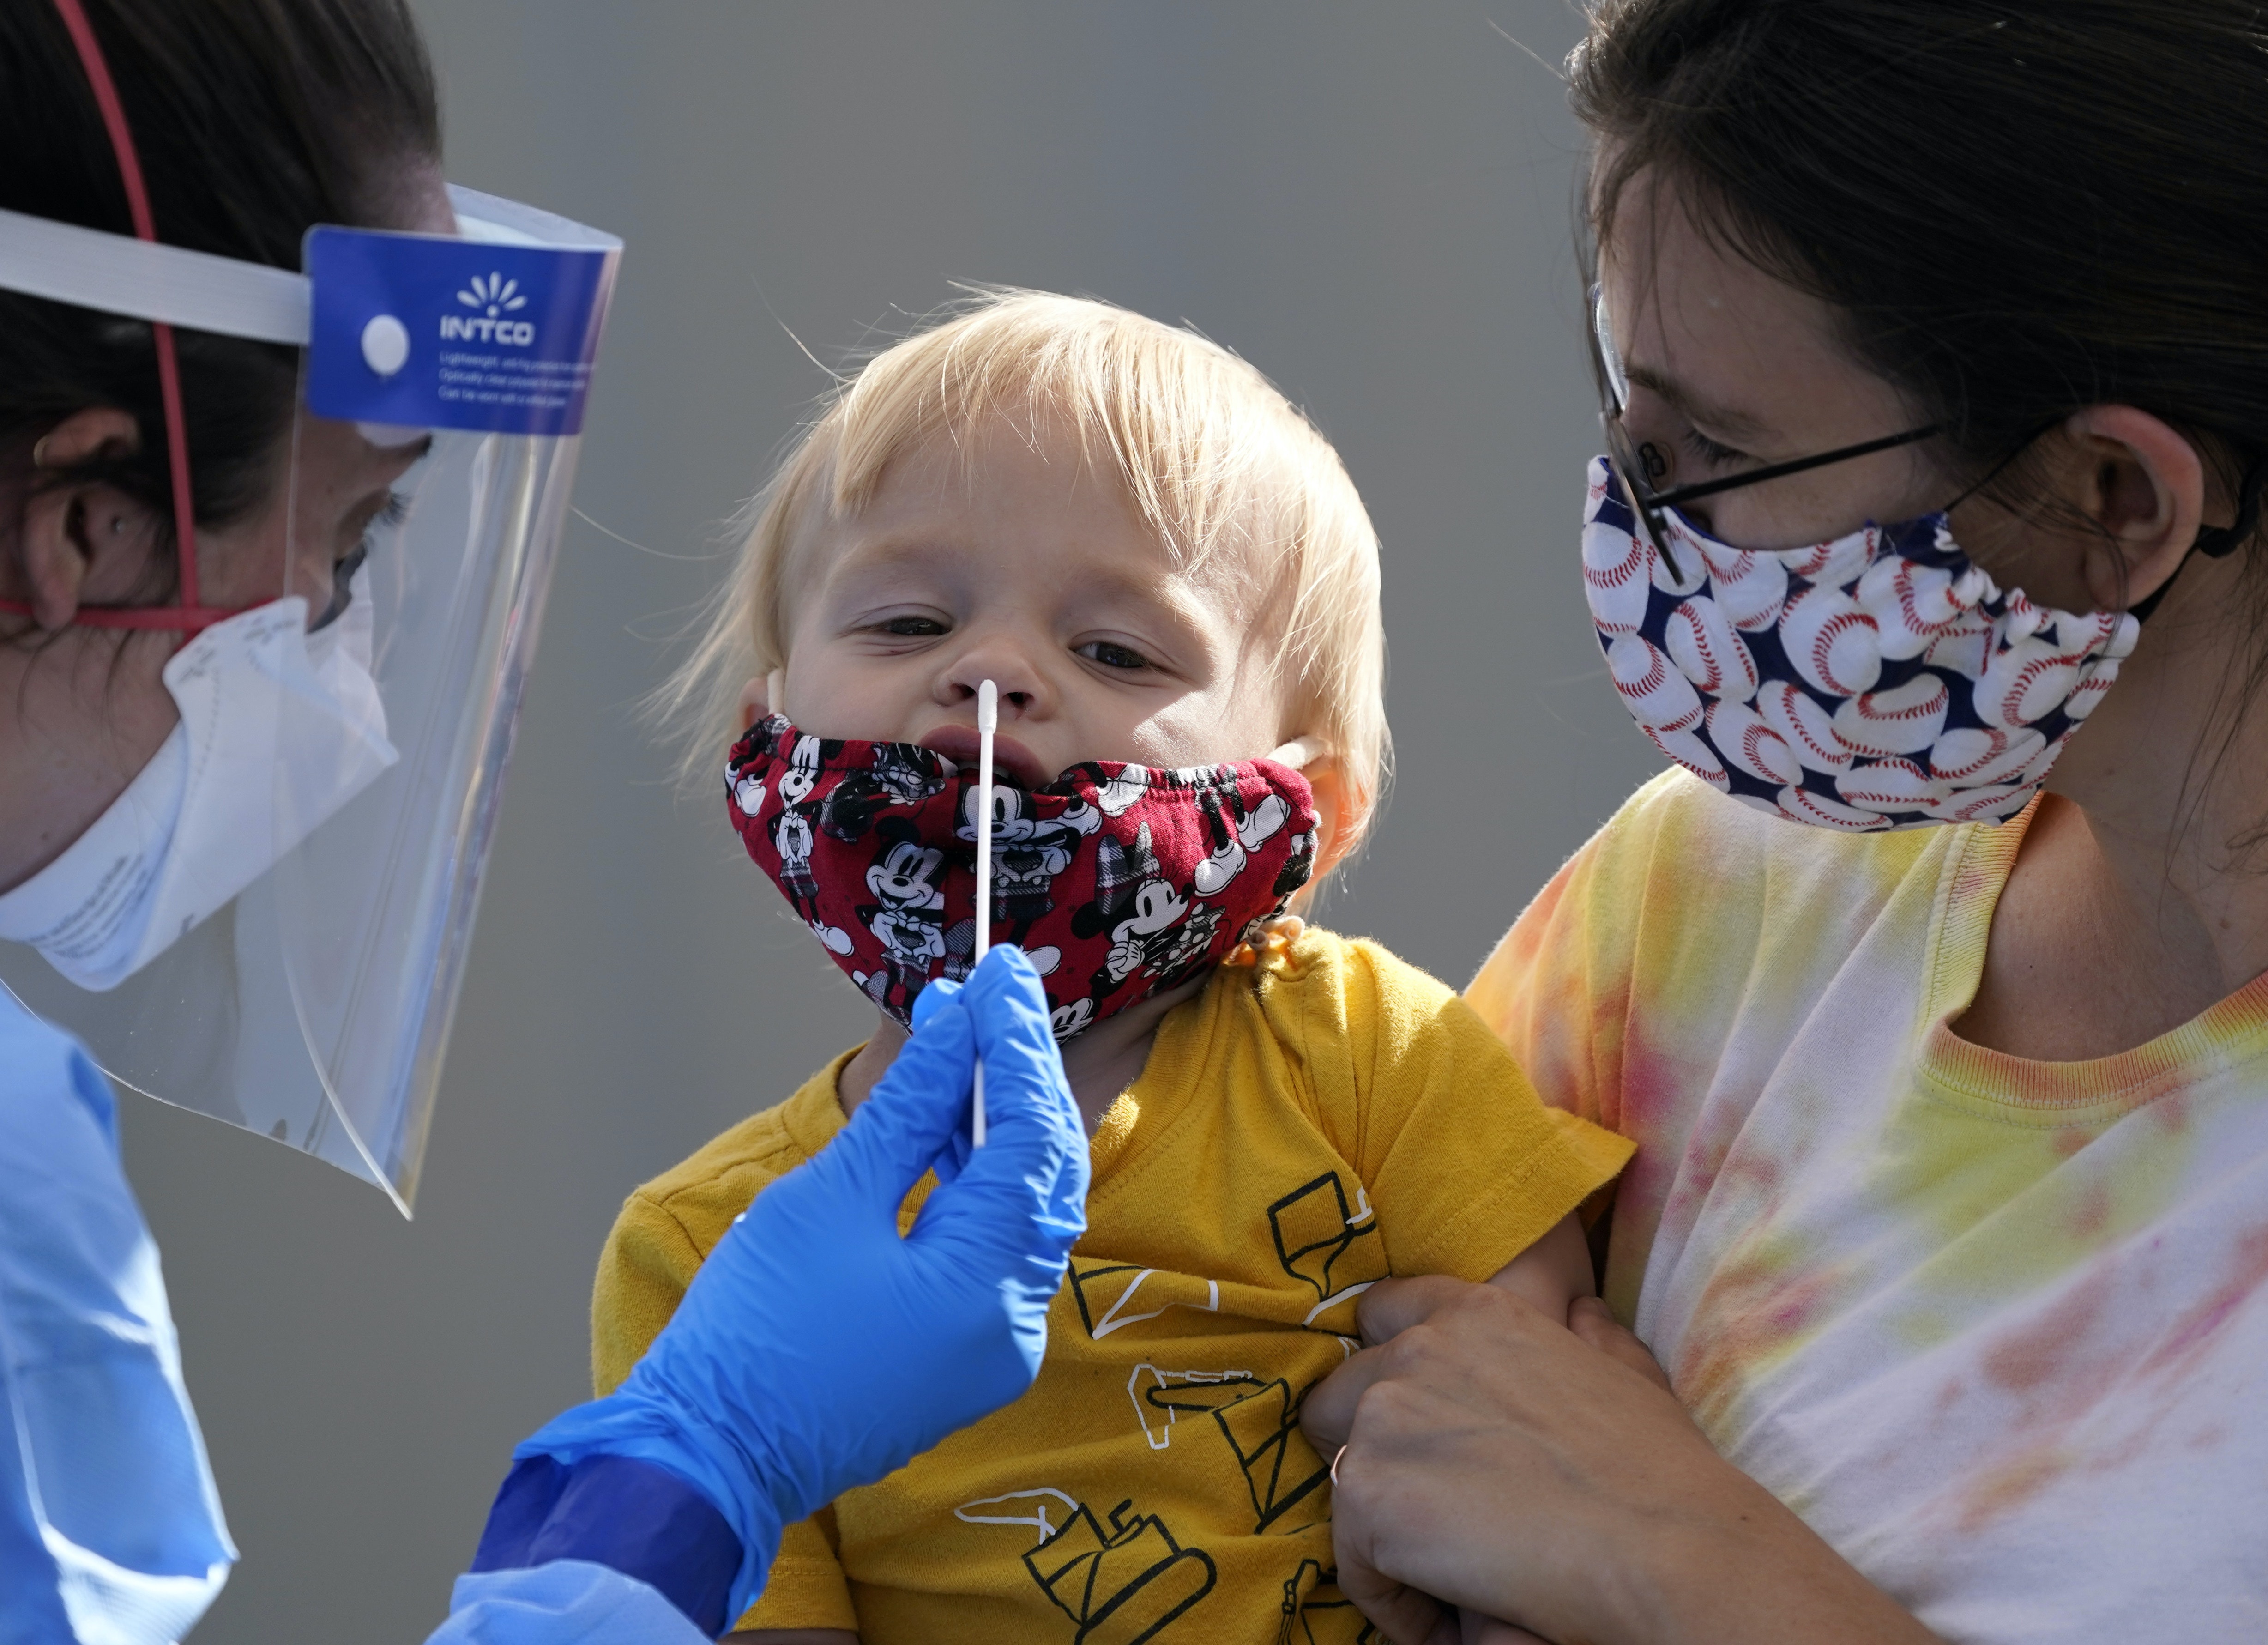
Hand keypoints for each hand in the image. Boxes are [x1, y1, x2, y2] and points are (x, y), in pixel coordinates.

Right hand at [516, 947, 1087, 1612]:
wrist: (706, 1456)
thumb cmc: (753, 1331)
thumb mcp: (828, 1199)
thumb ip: (907, 1109)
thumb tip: (955, 1027)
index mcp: (986, 1289)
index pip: (1032, 1137)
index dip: (1016, 1044)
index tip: (999, 972)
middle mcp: (1012, 1324)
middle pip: (1044, 1170)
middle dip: (1016, 1074)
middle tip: (992, 989)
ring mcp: (993, 1346)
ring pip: (1021, 1207)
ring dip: (992, 1121)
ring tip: (954, 1037)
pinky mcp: (963, 1353)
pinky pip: (990, 1247)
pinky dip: (972, 1181)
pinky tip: (944, 1119)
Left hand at [1303, 1280, 1937, 1644]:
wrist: (1668, 1548)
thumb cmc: (1661, 1472)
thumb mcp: (1625, 1372)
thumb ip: (1589, 1335)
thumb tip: (1580, 1313)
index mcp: (1475, 1312)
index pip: (1379, 1314)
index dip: (1385, 1371)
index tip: (1411, 1426)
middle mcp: (1416, 1350)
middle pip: (1338, 1395)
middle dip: (1369, 1451)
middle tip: (1429, 1512)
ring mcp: (1383, 1418)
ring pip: (1338, 1475)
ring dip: (1380, 1526)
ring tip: (1446, 1573)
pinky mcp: (1368, 1495)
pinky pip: (1351, 1560)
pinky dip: (1393, 1597)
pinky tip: (1450, 1613)